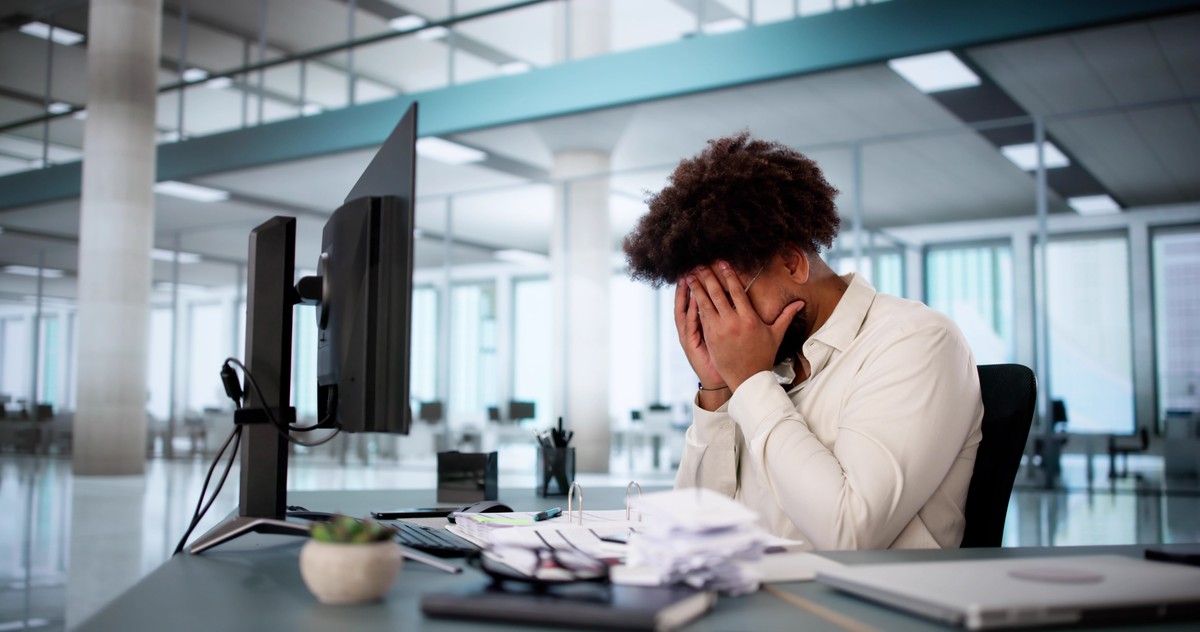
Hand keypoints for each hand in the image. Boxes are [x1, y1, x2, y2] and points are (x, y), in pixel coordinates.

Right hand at [674, 276, 722, 389]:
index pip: (697, 300)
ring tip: (686, 278)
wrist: (717, 380)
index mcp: (700, 324)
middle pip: (688, 301)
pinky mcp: (690, 343)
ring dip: (684, 294)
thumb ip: (724, 320)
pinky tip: (692, 300)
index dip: (698, 285)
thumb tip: (731, 303)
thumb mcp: (722, 337)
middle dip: (690, 284)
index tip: (700, 269)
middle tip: (691, 266)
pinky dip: (690, 312)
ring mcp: (689, 335)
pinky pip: (689, 325)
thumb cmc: (723, 360)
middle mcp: (692, 328)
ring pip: (684, 311)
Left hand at [686, 261, 804, 391]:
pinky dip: (695, 306)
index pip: (737, 291)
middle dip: (708, 277)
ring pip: (705, 304)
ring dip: (697, 289)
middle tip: (700, 265)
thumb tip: (800, 303)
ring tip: (690, 277)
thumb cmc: (762, 356)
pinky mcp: (710, 338)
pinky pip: (701, 318)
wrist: (748, 378)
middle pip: (717, 294)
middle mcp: (733, 322)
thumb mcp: (776, 335)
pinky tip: (690, 297)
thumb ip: (786, 316)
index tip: (722, 263)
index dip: (728, 275)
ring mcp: (719, 330)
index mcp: (749, 318)